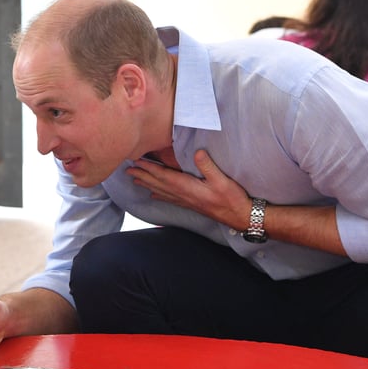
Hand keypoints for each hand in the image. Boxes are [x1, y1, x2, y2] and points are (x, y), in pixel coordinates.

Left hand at [127, 149, 250, 229]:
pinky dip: (159, 194)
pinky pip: (169, 198)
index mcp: (188, 187)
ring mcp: (186, 201)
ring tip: (134, 179)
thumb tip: (197, 152)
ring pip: (161, 191)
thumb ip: (208, 166)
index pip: (164, 176)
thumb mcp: (222, 180)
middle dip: (143, 175)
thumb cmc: (232, 199)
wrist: (239, 216)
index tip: (137, 161)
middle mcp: (183, 195)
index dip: (149, 168)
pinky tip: (154, 195)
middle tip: (127, 169)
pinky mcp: (190, 204)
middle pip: (158, 183)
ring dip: (147, 184)